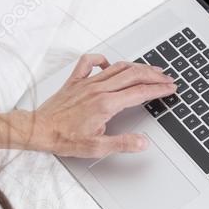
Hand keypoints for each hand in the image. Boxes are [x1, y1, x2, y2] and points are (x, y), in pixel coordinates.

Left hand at [23, 54, 175, 156]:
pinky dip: (103, 60)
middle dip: (154, 75)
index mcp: (106, 105)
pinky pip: (90, 63)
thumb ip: (123, 144)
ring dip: (136, 67)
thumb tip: (143, 142)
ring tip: (149, 70)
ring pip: (117, 67)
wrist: (38, 129)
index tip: (170, 88)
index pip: (139, 93)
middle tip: (167, 78)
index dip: (158, 90)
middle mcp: (98, 90)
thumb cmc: (63, 138)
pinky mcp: (75, 82)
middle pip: (133, 75)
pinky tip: (109, 64)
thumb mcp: (97, 148)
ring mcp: (87, 83)